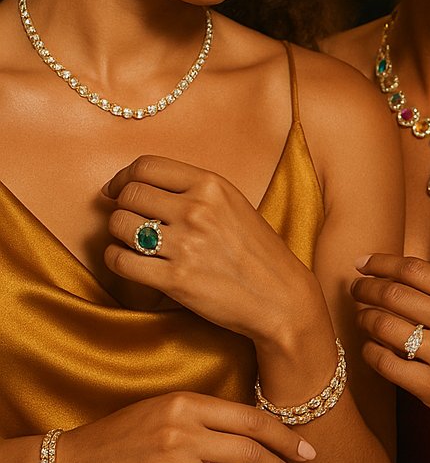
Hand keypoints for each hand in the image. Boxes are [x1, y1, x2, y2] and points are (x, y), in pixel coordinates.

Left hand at [103, 156, 319, 344]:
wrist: (280, 296)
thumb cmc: (257, 252)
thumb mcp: (234, 205)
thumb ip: (194, 192)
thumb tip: (138, 188)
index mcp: (212, 185)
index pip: (147, 166)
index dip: (124, 177)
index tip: (118, 190)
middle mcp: (197, 210)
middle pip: (130, 195)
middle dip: (121, 207)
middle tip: (129, 220)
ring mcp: (186, 244)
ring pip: (119, 225)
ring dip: (119, 234)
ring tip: (134, 243)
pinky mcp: (175, 279)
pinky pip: (120, 261)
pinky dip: (117, 260)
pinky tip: (131, 262)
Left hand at [350, 254, 429, 444]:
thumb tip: (397, 274)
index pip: (414, 269)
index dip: (381, 263)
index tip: (362, 264)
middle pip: (395, 294)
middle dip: (366, 289)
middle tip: (355, 290)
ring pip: (386, 327)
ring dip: (365, 319)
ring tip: (362, 318)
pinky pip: (387, 364)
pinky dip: (370, 352)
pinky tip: (369, 348)